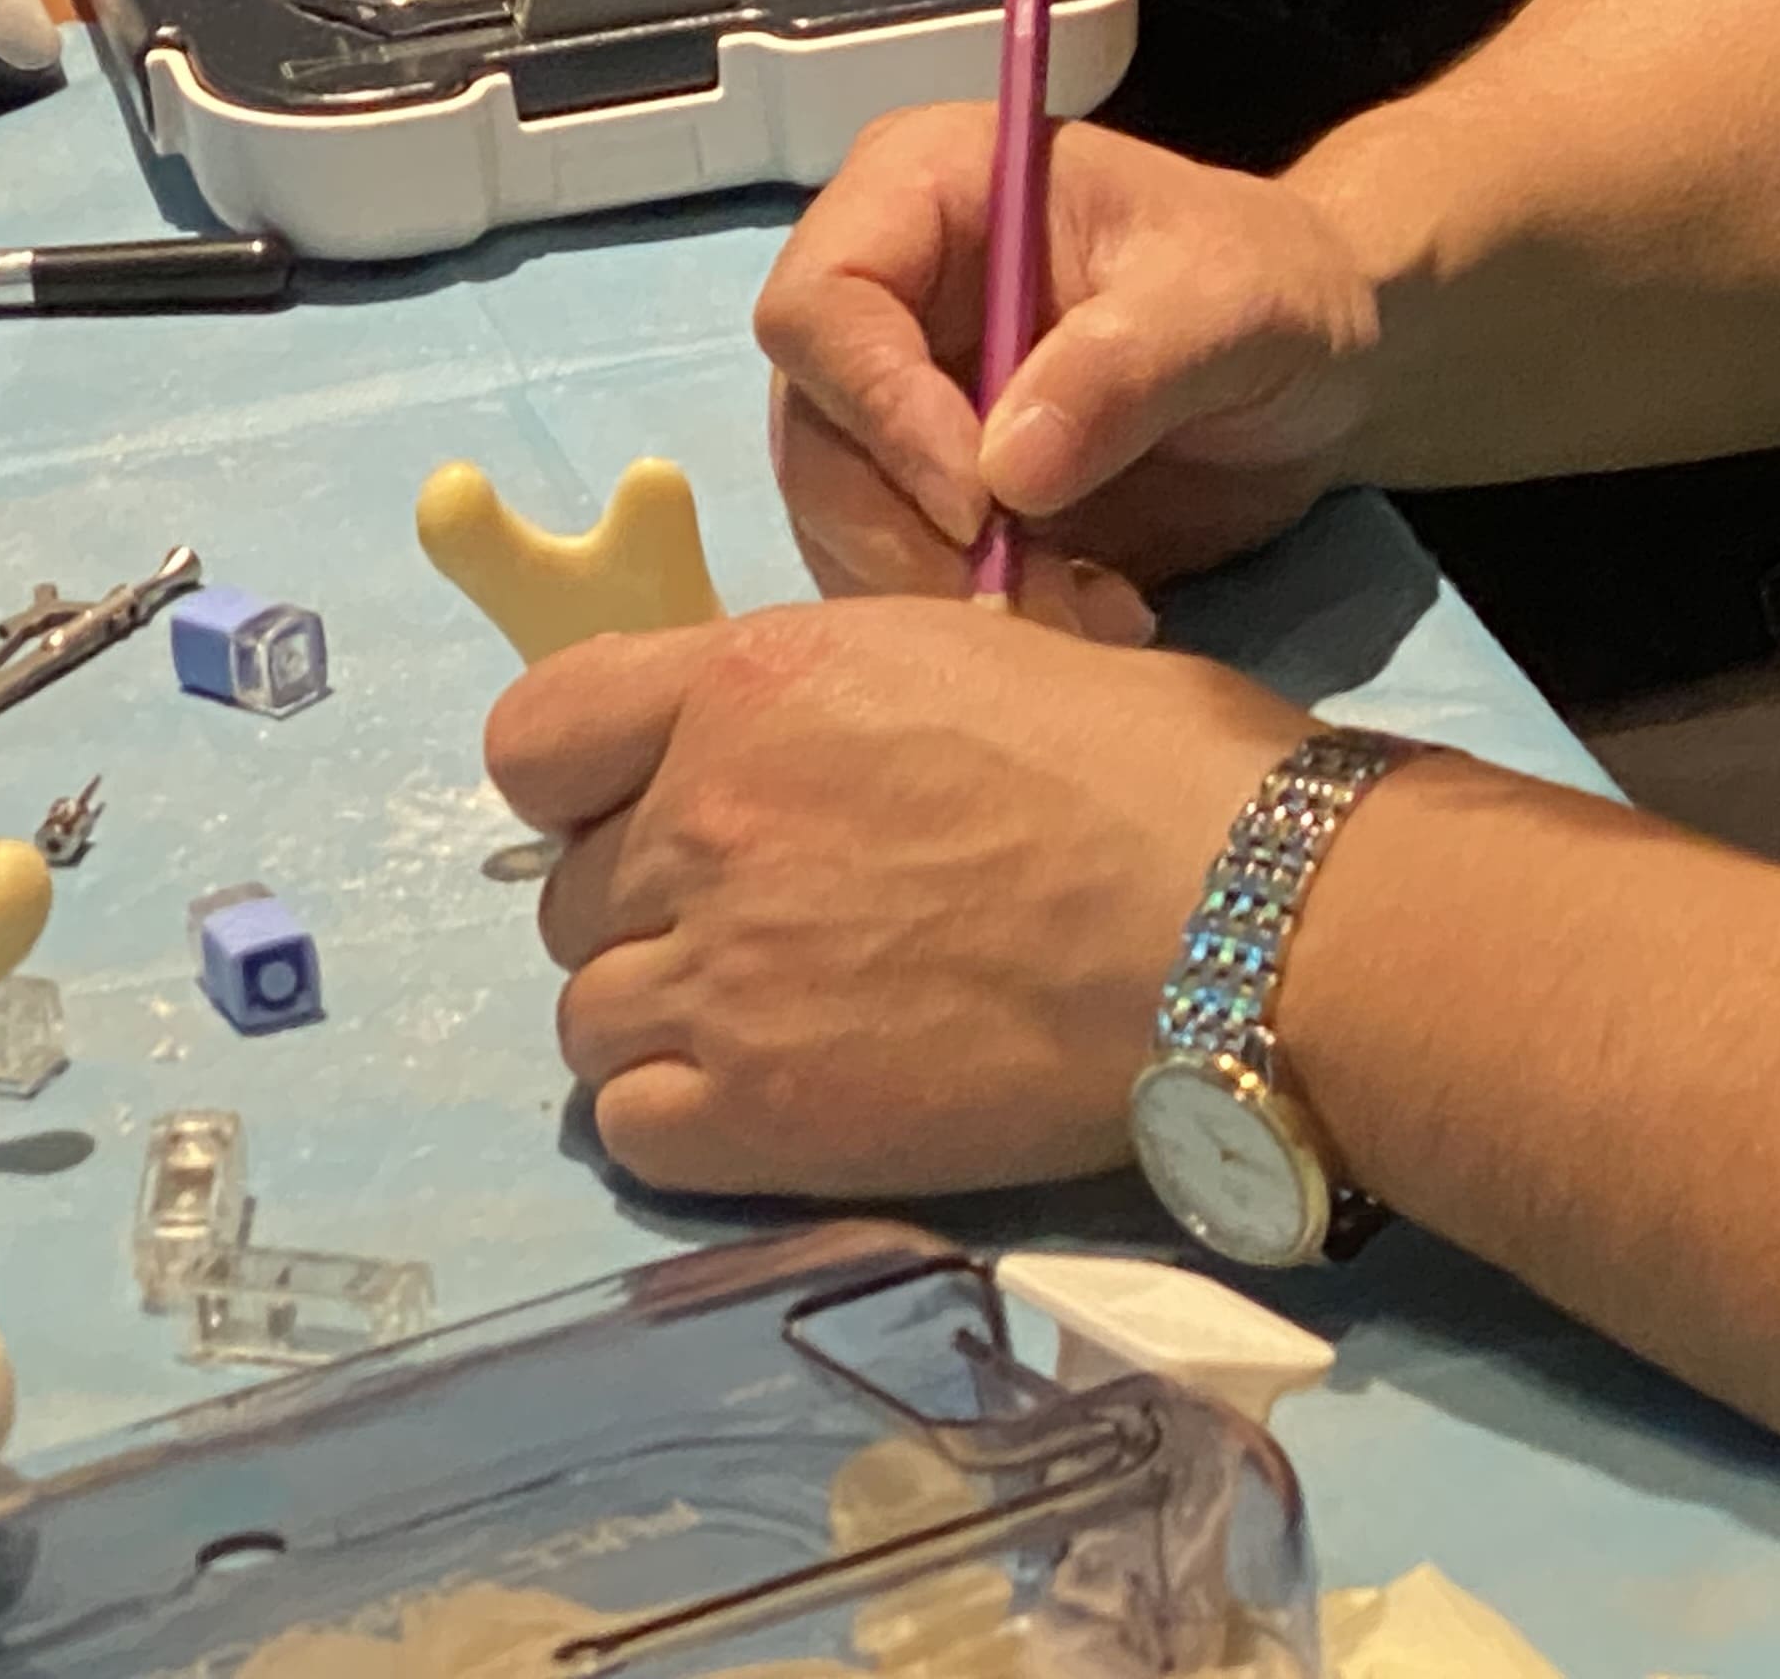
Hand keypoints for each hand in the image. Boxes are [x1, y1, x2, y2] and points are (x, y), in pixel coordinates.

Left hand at [486, 597, 1309, 1194]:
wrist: (1243, 922)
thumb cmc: (1155, 769)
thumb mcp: (968, 654)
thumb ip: (829, 698)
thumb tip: (800, 749)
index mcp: (752, 679)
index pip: (536, 737)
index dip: (585, 784)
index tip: (657, 811)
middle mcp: (703, 817)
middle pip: (575, 893)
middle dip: (660, 911)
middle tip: (791, 930)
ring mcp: (718, 975)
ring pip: (591, 1017)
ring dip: (673, 1023)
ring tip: (801, 1025)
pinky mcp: (756, 1115)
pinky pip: (631, 1126)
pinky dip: (689, 1119)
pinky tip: (795, 1097)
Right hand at [757, 109, 1381, 619]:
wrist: (1323, 362)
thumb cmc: (1275, 284)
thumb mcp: (1232, 300)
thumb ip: (1127, 364)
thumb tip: (1002, 473)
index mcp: (923, 191)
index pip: (820, 304)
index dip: (877, 408)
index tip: (978, 502)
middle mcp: (883, 297)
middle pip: (813, 435)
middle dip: (906, 534)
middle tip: (1027, 596)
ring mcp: (896, 403)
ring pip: (841, 523)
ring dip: (945, 595)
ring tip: (1091, 611)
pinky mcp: (927, 495)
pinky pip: (899, 577)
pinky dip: (980, 623)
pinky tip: (1095, 615)